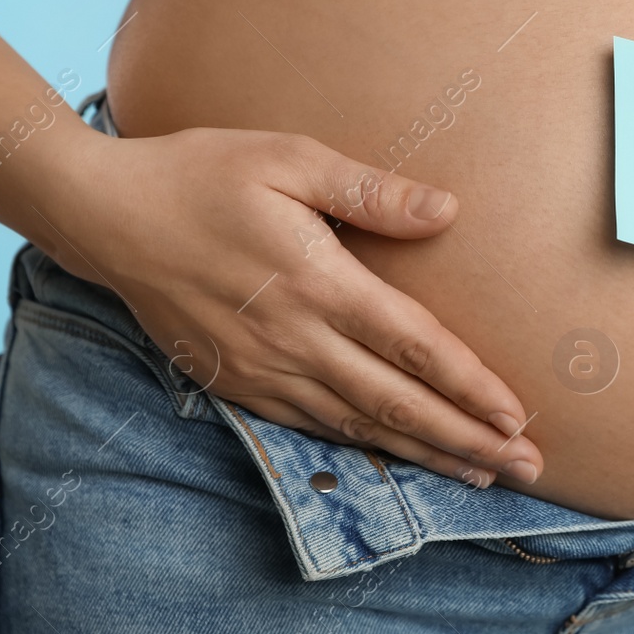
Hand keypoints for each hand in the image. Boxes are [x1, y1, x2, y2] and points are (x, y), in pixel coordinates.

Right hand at [52, 127, 541, 487]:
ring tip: (483, 473)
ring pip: (360, 425)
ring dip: (426, 453)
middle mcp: (294, 338)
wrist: (106, 215)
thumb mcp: (289, 159)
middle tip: (528, 467)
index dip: (469, 386)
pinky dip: (365, 447)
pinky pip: (313, 425)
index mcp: (317, 282)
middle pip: (398, 402)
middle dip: (468, 439)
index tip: (515, 416)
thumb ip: (371, 192)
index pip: (413, 346)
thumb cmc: (204, 173)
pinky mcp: (238, 381)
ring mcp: (263, 367)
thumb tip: (447, 211)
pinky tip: (401, 456)